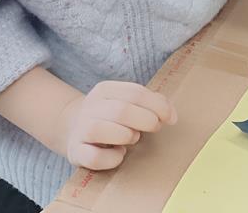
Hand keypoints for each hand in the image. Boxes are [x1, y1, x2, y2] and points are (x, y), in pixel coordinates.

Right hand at [56, 80, 177, 170]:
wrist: (75, 129)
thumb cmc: (111, 117)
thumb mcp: (129, 103)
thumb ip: (152, 103)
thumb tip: (172, 115)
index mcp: (104, 90)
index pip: (135, 93)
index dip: (158, 106)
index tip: (171, 118)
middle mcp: (90, 106)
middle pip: (121, 110)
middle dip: (145, 121)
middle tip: (154, 128)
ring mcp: (80, 129)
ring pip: (100, 130)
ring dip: (126, 136)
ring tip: (133, 138)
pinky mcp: (76, 151)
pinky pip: (94, 157)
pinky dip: (112, 158)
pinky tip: (120, 154)